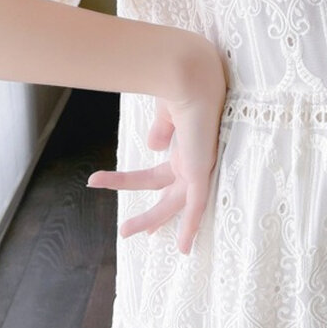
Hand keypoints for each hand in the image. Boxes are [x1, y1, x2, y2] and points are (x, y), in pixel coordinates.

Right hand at [87, 37, 227, 254]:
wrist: (191, 78)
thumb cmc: (181, 88)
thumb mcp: (166, 113)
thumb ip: (161, 130)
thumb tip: (152, 146)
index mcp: (184, 147)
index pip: (160, 172)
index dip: (140, 184)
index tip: (135, 200)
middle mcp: (193, 160)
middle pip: (164, 192)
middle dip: (148, 213)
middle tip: (126, 228)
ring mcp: (198, 168)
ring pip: (173, 204)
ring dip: (151, 219)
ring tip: (124, 232)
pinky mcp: (202, 173)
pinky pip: (197, 206)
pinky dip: (190, 227)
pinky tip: (185, 248)